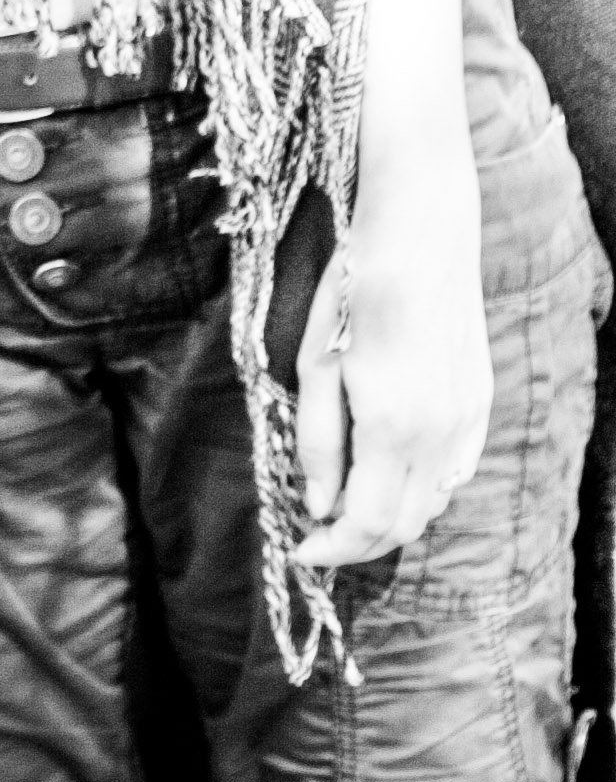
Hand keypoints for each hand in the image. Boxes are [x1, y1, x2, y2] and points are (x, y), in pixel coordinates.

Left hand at [291, 147, 489, 576]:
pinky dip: (421, 488)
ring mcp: (466, 421)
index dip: (331, 549)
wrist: (422, 230)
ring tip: (348, 499)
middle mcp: (439, 435)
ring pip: (432, 503)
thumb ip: (317, 442)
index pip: (365, 523)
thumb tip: (318, 505)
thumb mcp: (315, 362)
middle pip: (403, 526)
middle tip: (319, 533)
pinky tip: (391, 468)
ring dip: (391, 517)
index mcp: (391, 427)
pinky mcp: (479, 404)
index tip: (302, 550)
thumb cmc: (354, 285)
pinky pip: (454, 472)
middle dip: (359, 542)